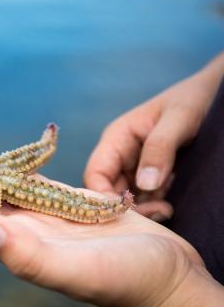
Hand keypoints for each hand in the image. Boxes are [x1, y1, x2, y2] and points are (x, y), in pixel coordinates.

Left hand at [0, 149, 223, 306]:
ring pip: (0, 186)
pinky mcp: (68, 203)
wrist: (163, 277)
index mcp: (16, 243)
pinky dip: (15, 168)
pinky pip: (33, 181)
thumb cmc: (123, 280)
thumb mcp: (73, 270)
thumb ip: (27, 255)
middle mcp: (24, 228)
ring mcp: (45, 215)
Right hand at [84, 52, 223, 220]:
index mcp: (116, 138)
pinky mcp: (152, 175)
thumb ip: (160, 148)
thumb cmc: (195, 98)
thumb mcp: (179, 118)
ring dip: (142, 209)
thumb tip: (145, 185)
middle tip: (159, 213)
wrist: (217, 94)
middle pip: (107, 191)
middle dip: (127, 208)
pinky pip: (144, 198)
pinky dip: (154, 206)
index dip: (102, 196)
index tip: (127, 212)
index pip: (95, 174)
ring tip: (167, 209)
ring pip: (125, 198)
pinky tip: (170, 203)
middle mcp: (120, 155)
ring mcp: (135, 167)